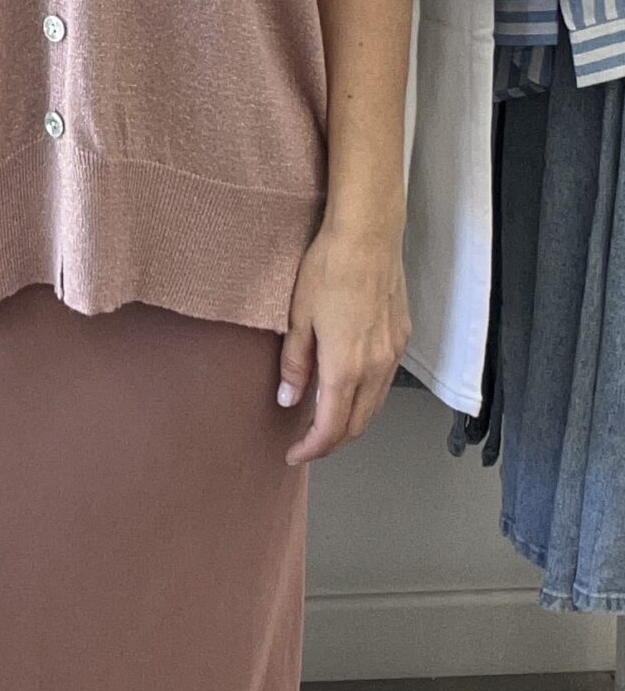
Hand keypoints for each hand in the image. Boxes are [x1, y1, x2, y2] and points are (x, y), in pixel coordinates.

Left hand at [277, 217, 410, 467]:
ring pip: (374, 406)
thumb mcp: (298, 318)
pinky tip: (348, 390)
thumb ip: (295, 364)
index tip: (294, 453)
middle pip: (357, 424)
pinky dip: (366, 399)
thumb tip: (289, 399)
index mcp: (346, 368)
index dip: (312, 448)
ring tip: (325, 422)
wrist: (367, 236)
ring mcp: (393, 354)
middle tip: (307, 444)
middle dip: (332, 442)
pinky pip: (385, 383)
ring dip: (351, 422)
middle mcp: (376, 368)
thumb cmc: (328, 270)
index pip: (331, 428)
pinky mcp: (401, 338)